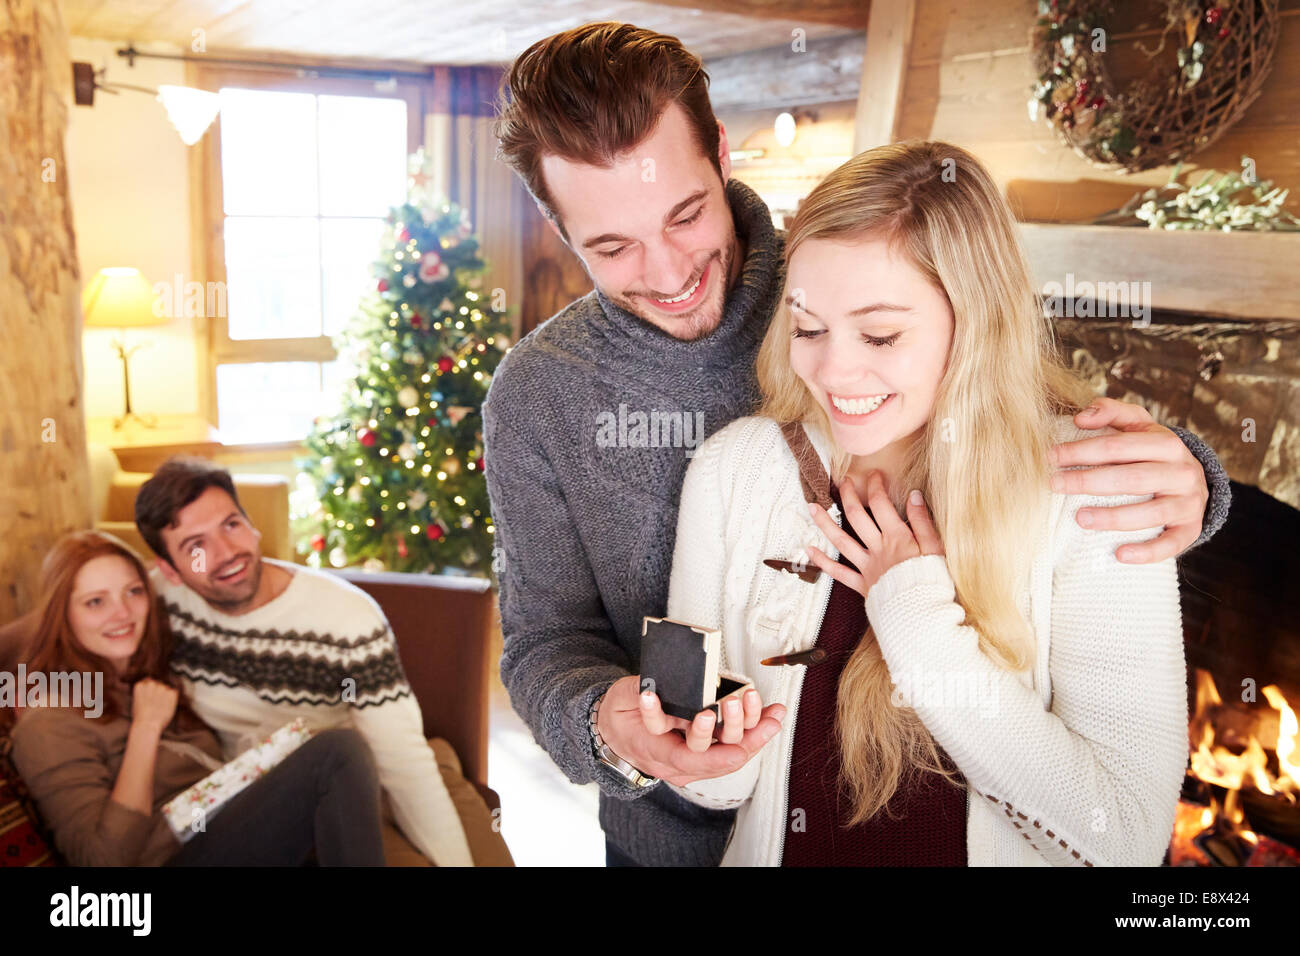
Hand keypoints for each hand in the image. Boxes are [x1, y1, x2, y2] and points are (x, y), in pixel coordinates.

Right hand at [130, 678, 177, 733]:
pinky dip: (173, 698)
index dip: (152, 688)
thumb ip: (144, 693)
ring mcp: (162, 687)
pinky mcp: (172, 692)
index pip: (149, 680)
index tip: (152, 695)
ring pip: (167, 687)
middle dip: (160, 691)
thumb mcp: (137, 701)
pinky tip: (167, 706)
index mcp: (140, 685)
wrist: (147, 725)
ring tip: (161, 706)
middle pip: (159, 683)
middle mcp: (151, 683)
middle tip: (158, 702)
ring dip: (166, 694)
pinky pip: (175, 692)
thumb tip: (151, 691)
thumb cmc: (141, 718)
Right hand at [596, 674, 784, 787]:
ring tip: (766, 709)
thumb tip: (664, 688)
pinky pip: (736, 747)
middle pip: (712, 755)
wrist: (618, 737)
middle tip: (736, 701)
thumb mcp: (624, 699)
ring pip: (730, 753)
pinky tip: (773, 716)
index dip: (700, 737)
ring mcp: (696, 761)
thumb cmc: (622, 718)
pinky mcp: (709, 753)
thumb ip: (644, 695)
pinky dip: (757, 731)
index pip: (683, 755)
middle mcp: (680, 764)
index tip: (707, 715)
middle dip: (731, 728)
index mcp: (656, 752)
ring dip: (753, 731)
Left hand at [804, 471, 943, 599]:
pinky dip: (822, 562)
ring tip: (812, 507)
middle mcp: (877, 548)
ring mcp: (867, 566)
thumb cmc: (934, 581)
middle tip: (843, 482)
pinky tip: (809, 550)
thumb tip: (913, 494)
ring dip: (824, 523)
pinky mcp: (862, 585)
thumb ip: (922, 520)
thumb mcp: (936, 548)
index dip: (875, 485)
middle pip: (856, 516)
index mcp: (897, 537)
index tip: (873, 475)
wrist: (925, 615)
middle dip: (848, 495)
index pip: (880, 503)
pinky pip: (838, 573)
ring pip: (841, 541)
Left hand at [1051, 397, 1208, 562]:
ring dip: (1113, 517)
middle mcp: (1181, 472)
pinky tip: (1119, 554)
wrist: (1193, 480)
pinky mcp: (1191, 529)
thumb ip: (1110, 412)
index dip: (1081, 450)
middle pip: (1130, 478)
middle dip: (1088, 481)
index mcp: (1166, 444)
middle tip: (1055, 485)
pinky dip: (1146, 552)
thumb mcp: (1137, 425)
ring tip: (1080, 518)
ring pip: (1150, 512)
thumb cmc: (1151, 452)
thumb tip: (1080, 418)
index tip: (1050, 457)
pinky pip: (1171, 543)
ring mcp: (1188, 502)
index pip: (1118, 446)